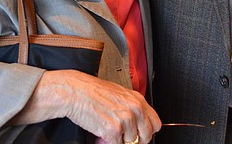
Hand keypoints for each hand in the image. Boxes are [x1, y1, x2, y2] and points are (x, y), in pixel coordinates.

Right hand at [12, 70, 159, 143]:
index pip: (156, 123)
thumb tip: (139, 121)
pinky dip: (109, 141)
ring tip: (109, 129)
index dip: (148, 131)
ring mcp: (125, 121)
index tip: (141, 133)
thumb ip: (132, 106)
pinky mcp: (113, 131)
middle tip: (125, 136)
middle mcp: (134, 109)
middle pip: (147, 136)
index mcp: (138, 99)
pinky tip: (102, 131)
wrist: (75, 92)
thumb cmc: (94, 91)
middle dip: (136, 140)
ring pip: (130, 142)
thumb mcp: (119, 93)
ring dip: (120, 140)